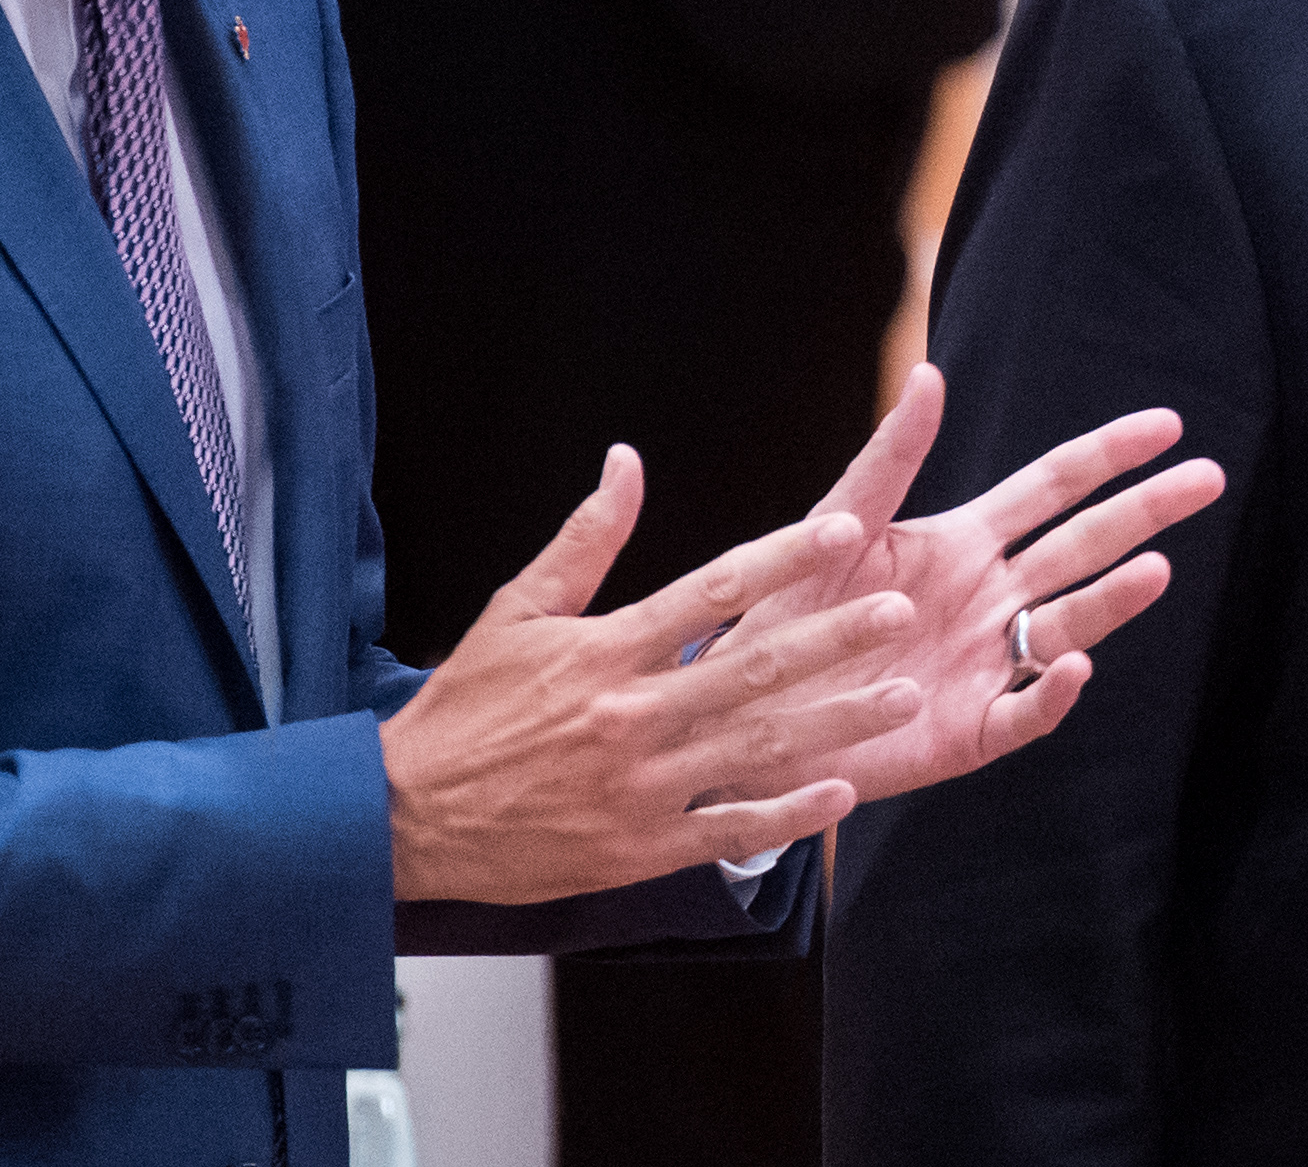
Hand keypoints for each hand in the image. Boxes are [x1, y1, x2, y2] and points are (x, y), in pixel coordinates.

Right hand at [378, 446, 930, 906]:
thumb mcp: (516, 609)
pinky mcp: (639, 846)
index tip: (844, 532)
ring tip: (902, 697)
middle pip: (751, 668)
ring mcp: (639, 786)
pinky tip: (841, 792)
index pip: (711, 591)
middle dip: (835, 639)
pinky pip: (727, 827)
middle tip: (900, 612)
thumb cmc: (465, 708)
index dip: (783, 559)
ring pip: (756, 747)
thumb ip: (586, 539)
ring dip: (836, 722)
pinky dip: (787, 813)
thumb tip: (626, 460)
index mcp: (604, 651)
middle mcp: (630, 715)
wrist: (406, 815)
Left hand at [715, 363, 1223, 807]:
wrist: (749, 709)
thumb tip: (931, 372)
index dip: (1109, 455)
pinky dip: (1053, 690)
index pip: (1054, 488)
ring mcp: (990, 663)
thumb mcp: (838, 523)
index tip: (1168, 425)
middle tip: (1210, 478)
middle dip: (1145, 511)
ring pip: (1070, 623)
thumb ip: (889, 457)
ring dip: (1115, 598)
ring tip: (1156, 569)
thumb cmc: (792, 610)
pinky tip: (1074, 664)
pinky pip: (1027, 711)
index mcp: (966, 541)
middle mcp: (992, 598)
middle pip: (1084, 546)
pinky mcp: (973, 730)